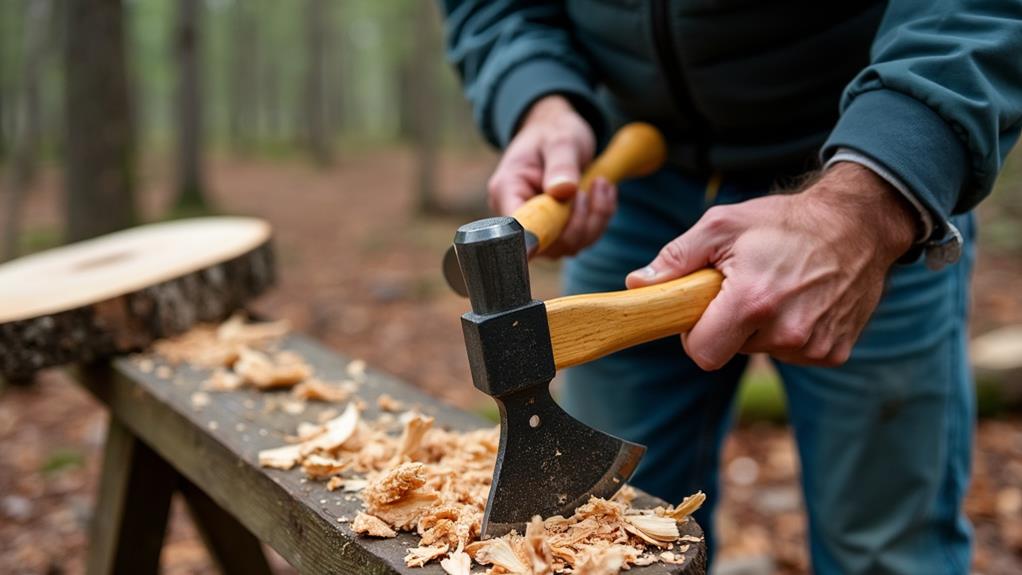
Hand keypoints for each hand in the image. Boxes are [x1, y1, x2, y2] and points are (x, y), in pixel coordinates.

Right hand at [487, 95, 615, 256]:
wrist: (555, 131)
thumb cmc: (552, 132)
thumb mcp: (560, 140)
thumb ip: (561, 165)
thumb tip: (563, 191)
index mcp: (507, 191)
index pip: (517, 229)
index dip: (541, 234)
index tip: (566, 212)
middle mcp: (518, 216)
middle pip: (549, 245)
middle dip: (579, 222)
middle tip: (590, 186)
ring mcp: (538, 227)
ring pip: (570, 245)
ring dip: (595, 219)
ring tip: (600, 183)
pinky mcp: (556, 231)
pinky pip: (582, 239)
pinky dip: (599, 218)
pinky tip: (602, 192)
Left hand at [625, 163, 917, 368]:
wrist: (858, 224)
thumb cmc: (784, 221)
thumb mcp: (722, 225)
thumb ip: (676, 258)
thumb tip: (638, 284)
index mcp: (753, 302)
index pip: (702, 353)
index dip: (694, 334)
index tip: (702, 310)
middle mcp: (787, 332)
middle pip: (730, 351)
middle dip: (727, 325)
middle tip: (744, 287)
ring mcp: (814, 347)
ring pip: (762, 352)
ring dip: (760, 327)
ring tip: (777, 287)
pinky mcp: (834, 352)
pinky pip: (793, 352)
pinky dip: (790, 331)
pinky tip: (802, 299)